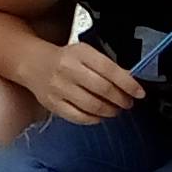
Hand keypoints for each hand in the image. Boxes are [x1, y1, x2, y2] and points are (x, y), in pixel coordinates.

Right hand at [23, 37, 144, 125]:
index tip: (139, 92)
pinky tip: (99, 116)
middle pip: (102, 89)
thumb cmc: (65, 58)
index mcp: (80, 54)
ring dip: (109, 111)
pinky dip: (93, 119)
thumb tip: (129, 83)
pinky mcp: (53, 104)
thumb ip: (106, 66)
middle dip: (121, 99)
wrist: (32, 62)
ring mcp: (59, 88)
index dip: (128, 83)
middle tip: (128, 103)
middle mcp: (69, 70)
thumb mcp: (86, 52)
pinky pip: (78, 116)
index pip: (110, 70)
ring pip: (91, 106)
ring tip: (115, 110)